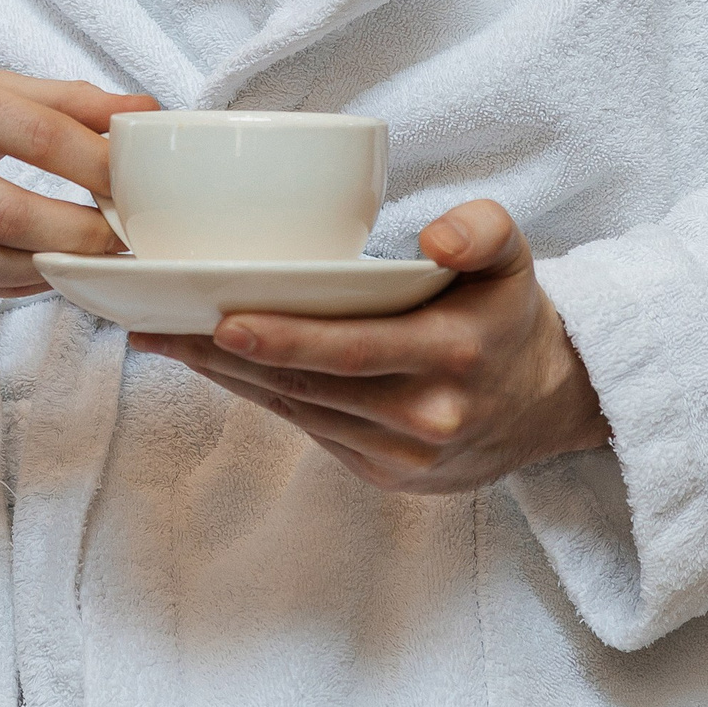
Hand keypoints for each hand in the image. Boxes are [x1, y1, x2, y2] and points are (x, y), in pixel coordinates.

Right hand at [0, 58, 152, 381]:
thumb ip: (49, 98)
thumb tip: (140, 112)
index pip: (37, 133)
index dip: (100, 166)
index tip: (139, 186)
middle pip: (8, 211)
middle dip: (79, 234)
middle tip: (123, 242)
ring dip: (42, 270)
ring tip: (83, 264)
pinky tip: (32, 276)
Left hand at [127, 199, 607, 492]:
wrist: (551, 402)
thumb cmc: (511, 314)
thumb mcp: (516, 258)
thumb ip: (484, 230)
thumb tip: (436, 238)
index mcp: (453, 356)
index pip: (353, 349)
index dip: (283, 338)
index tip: (220, 318)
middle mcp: (427, 417)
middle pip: (308, 386)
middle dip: (225, 357)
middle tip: (157, 326)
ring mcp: (405, 457)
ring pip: (300, 412)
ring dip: (229, 380)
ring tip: (168, 342)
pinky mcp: (387, 476)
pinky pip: (312, 432)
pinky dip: (263, 400)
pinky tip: (221, 369)